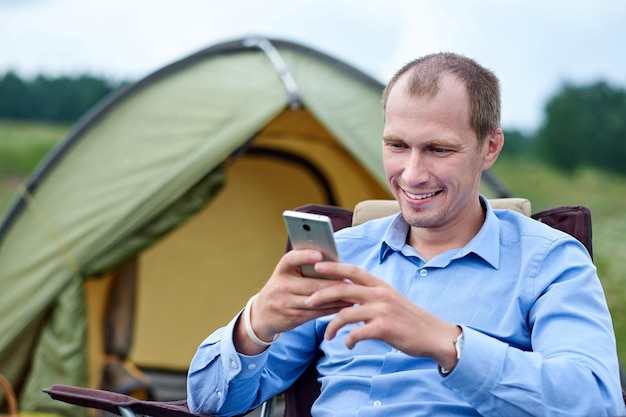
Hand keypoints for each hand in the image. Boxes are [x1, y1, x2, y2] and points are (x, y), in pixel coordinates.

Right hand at [234, 249, 351, 354]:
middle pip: (311, 284)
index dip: (304, 256)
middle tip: (351, 281)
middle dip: (333, 284)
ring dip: (336, 298)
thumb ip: (303, 268)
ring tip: (353, 294)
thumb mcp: (286, 275)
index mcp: (281, 271)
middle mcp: (281, 286)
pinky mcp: (293, 317)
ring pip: (316, 300)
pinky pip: (316, 313)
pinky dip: (332, 309)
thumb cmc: (281, 288)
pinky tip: (344, 305)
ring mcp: (286, 303)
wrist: (262, 314)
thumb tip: (332, 262)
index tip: (320, 255)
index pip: (290, 260)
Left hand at [305, 261, 461, 369]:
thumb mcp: (389, 300)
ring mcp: (382, 310)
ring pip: (346, 314)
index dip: (333, 267)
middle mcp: (380, 294)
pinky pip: (357, 333)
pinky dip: (349, 340)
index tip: (315, 266)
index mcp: (380, 285)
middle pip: (343, 289)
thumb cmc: (408, 319)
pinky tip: (348, 344)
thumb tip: (347, 295)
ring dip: (332, 326)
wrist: (434, 335)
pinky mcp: (384, 328)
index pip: (352, 270)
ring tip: (327, 336)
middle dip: (322, 294)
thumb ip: (370, 295)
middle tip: (307, 301)